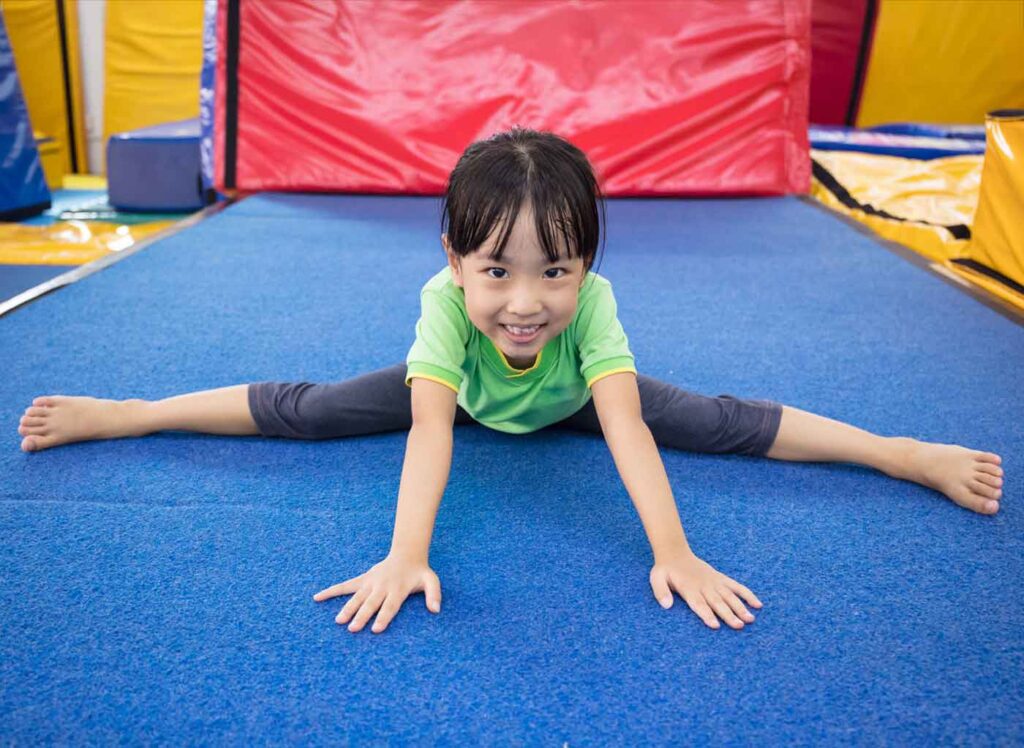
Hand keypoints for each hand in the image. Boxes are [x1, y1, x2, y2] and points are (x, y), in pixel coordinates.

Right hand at [313, 553, 441, 633]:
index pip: (390, 606)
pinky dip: (331, 591)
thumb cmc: (419, 572)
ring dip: (348, 608)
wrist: (406, 554)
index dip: (383, 617)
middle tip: (353, 629)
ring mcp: (370, 582)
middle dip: (362, 616)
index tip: (375, 629)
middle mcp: (382, 586)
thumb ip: (434, 594)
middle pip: (371, 603)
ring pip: (357, 596)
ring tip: (339, 620)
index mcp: (398, 589)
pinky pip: (345, 586)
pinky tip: (317, 598)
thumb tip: (436, 610)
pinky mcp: (362, 579)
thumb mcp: (431, 580)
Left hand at [650, 551, 761, 629]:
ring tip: (750, 619)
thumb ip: (661, 592)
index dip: (706, 614)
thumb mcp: (656, 578)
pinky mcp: (721, 578)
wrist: (675, 552)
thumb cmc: (665, 570)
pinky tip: (758, 604)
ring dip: (740, 607)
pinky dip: (747, 594)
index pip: (699, 604)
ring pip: (729, 596)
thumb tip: (666, 605)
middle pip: (717, 602)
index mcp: (689, 589)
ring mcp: (714, 582)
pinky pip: (736, 586)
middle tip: (739, 626)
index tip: (715, 625)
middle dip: (728, 614)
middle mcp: (704, 586)